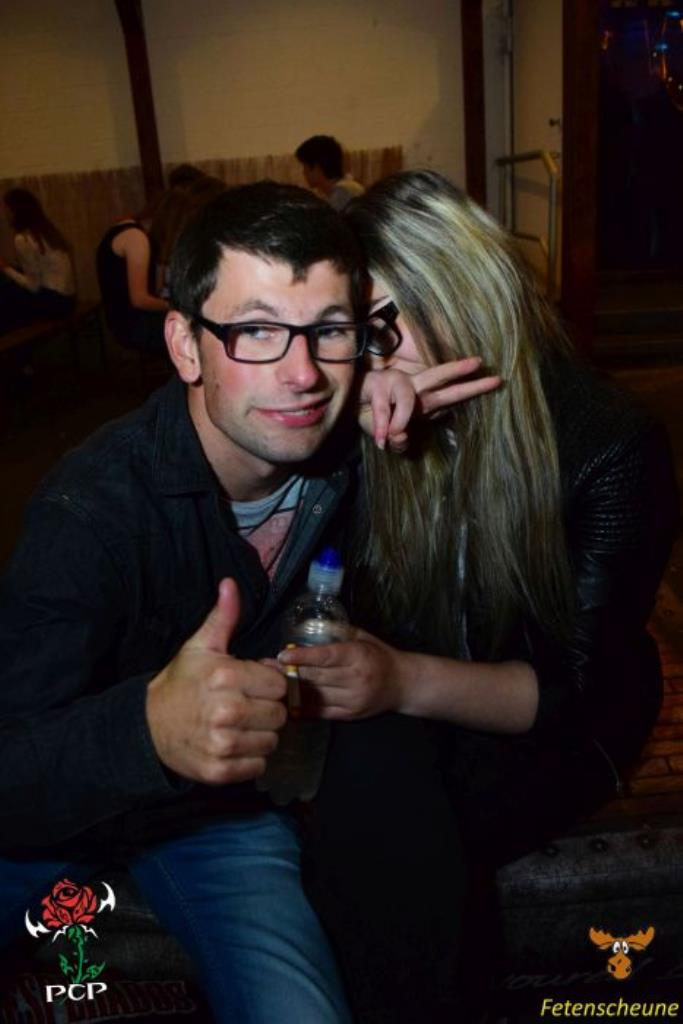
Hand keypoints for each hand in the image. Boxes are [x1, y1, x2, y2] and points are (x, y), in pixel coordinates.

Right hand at [146, 579, 287, 784]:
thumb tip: (230, 584)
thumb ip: (222, 617)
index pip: (279, 684)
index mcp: (226, 677)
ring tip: (240, 725)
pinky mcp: (220, 771)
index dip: (269, 683)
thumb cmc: (181, 683)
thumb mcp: (200, 647)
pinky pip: (258, 765)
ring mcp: (223, 744)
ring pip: (272, 741)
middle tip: (246, 705)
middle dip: (267, 708)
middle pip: (279, 714)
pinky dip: (250, 758)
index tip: (252, 684)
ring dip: (261, 734)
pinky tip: (234, 744)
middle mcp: (227, 711)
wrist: (148, 727)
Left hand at [276, 629, 408, 719]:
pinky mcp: (349, 716)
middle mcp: (355, 679)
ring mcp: (352, 700)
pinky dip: (301, 708)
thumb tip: (306, 628)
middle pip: (315, 678)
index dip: (302, 657)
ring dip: (290, 690)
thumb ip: (337, 633)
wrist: (403, 684)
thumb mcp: (363, 638)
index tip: (282, 655)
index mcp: (358, 656)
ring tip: (269, 684)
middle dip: (288, 673)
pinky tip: (285, 702)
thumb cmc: (379, 656)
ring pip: (315, 696)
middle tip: (264, 667)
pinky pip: (319, 713)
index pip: (326, 656)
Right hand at [358, 360, 501, 452]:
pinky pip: (382, 410)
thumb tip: (401, 438)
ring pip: (409, 394)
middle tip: (482, 366)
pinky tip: (380, 438)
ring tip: (393, 434)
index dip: (472, 387)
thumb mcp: (389, 436)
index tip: (495, 380)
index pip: (451, 392)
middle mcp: (414, 388)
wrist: (348, 403)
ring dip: (404, 416)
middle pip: (440, 378)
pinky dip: (381, 425)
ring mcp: (396, 385)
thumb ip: (399, 442)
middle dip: (460, 373)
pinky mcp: (378, 388)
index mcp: (422, 399)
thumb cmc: (373, 415)